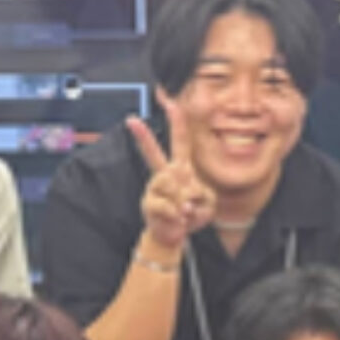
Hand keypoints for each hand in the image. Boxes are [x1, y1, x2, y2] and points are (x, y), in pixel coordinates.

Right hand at [129, 113, 213, 255]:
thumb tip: (184, 196)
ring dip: (187, 204)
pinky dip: (180, 217)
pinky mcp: (149, 204)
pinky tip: (179, 220)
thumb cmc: (191, 216)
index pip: (180, 142)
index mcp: (180, 169)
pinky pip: (170, 207)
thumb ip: (202, 194)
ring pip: (174, 188)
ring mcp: (154, 189)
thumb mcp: (208, 203)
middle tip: (131, 120)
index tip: (170, 103)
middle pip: (153, 154)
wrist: (173, 236)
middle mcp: (165, 175)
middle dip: (143, 137)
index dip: (177, 122)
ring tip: (186, 213)